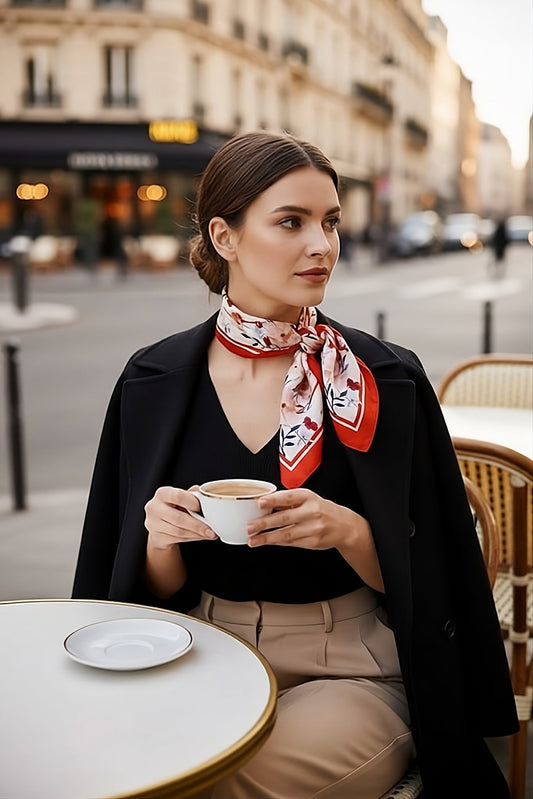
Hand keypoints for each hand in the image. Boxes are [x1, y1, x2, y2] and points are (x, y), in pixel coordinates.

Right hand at [144, 485, 217, 549]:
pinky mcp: (156, 537)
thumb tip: (204, 495)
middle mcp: (154, 507)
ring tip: (209, 534)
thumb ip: (192, 495)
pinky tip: (200, 536)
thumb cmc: (173, 507)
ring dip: (197, 534)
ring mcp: (154, 524)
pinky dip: (192, 538)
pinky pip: (178, 539)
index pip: (178, 496)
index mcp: (162, 493)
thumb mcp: (181, 498)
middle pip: (178, 518)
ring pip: (179, 531)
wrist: (158, 524)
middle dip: (198, 525)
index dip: (193, 503)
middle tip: (211, 530)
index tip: (204, 509)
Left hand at [247, 488, 383, 590]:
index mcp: (308, 497)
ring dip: (267, 538)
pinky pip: (291, 542)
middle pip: (285, 518)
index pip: (288, 497)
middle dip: (264, 523)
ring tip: (253, 540)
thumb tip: (262, 503)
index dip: (273, 500)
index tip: (259, 503)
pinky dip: (277, 542)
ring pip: (286, 534)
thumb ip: (286, 501)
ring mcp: (313, 528)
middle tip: (249, 527)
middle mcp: (311, 512)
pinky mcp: (313, 542)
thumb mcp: (307, 499)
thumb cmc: (321, 509)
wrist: (345, 526)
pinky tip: (267, 542)